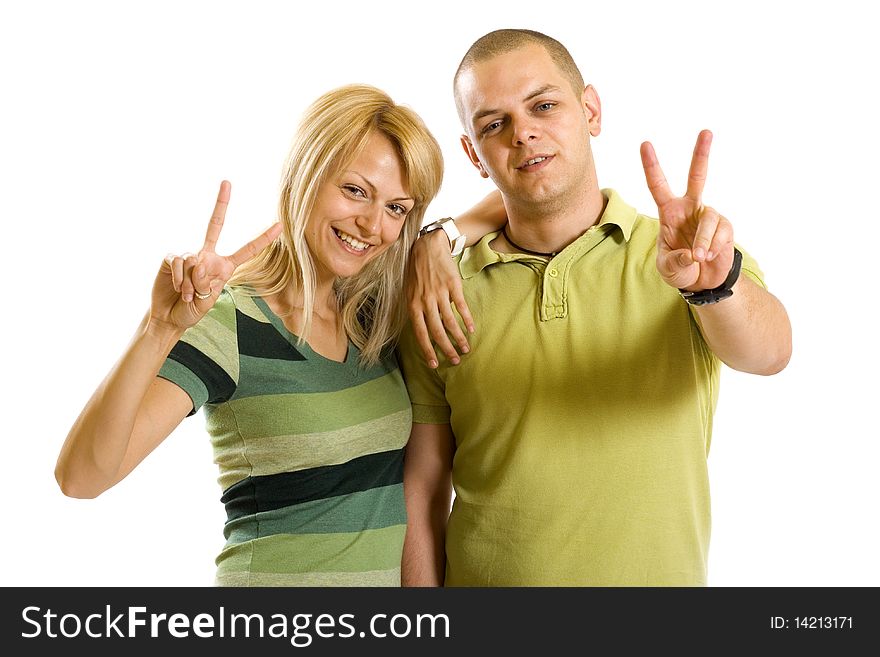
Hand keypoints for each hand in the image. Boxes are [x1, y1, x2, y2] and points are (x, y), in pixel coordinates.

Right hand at [150, 180, 282, 331]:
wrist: (170, 317)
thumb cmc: (193, 310)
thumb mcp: (207, 301)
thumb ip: (206, 283)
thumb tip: (199, 262)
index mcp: (224, 266)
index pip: (247, 250)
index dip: (263, 239)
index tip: (280, 225)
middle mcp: (208, 255)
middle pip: (215, 224)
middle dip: (221, 203)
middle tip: (227, 182)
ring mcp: (189, 255)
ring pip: (195, 261)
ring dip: (192, 284)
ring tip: (188, 295)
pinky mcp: (172, 258)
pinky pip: (180, 262)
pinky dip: (180, 279)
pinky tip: (178, 289)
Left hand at [405, 229, 474, 367]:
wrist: (427, 247)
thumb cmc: (416, 272)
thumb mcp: (409, 291)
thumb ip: (416, 310)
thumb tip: (424, 330)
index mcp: (413, 304)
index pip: (420, 333)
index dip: (428, 350)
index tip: (434, 364)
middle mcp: (425, 301)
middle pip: (437, 331)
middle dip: (446, 349)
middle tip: (455, 360)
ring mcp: (439, 293)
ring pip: (450, 322)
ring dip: (458, 338)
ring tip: (465, 348)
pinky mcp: (452, 285)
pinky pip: (461, 307)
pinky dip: (466, 320)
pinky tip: (471, 329)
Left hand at [640, 130, 734, 290]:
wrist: (702, 281)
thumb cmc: (679, 268)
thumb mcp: (667, 269)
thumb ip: (673, 262)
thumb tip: (691, 254)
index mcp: (669, 211)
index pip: (658, 185)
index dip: (651, 166)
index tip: (645, 144)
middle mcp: (690, 207)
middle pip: (697, 176)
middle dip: (701, 154)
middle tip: (706, 132)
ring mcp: (708, 215)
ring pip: (708, 220)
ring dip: (702, 241)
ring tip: (698, 257)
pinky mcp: (725, 226)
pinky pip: (720, 233)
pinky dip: (712, 247)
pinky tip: (707, 256)